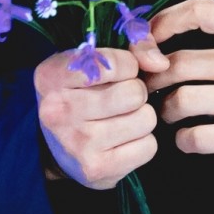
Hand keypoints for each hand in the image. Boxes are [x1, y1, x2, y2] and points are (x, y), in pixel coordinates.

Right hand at [34, 40, 167, 189]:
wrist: (57, 146)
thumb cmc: (84, 90)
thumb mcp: (95, 57)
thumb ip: (134, 43)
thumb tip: (161, 63)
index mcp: (52, 75)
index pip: (114, 63)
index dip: (128, 64)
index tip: (116, 73)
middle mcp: (58, 111)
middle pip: (134, 93)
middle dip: (136, 91)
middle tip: (121, 97)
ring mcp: (77, 144)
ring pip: (146, 119)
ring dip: (141, 116)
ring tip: (122, 117)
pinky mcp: (96, 170)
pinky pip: (148, 147)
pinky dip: (142, 142)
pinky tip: (123, 140)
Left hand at [141, 0, 213, 166]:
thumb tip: (181, 27)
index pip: (200, 10)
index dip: (164, 22)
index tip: (151, 41)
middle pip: (178, 63)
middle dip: (152, 78)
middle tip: (149, 88)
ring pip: (182, 101)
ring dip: (165, 112)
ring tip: (170, 115)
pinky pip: (198, 138)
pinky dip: (183, 141)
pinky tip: (188, 139)